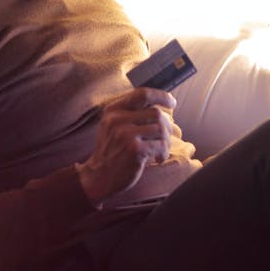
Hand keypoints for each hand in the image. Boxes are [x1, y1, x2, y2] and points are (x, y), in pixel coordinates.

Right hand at [76, 87, 176, 206]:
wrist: (98, 176)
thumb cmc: (111, 151)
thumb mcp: (113, 126)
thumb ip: (131, 113)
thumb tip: (162, 107)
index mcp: (113, 110)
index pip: (142, 94)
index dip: (161, 96)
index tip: (172, 102)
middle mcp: (117, 119)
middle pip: (156, 112)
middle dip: (167, 125)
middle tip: (165, 137)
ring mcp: (125, 134)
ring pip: (161, 128)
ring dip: (166, 140)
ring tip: (161, 149)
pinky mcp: (134, 149)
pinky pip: (161, 145)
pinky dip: (164, 152)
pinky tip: (158, 158)